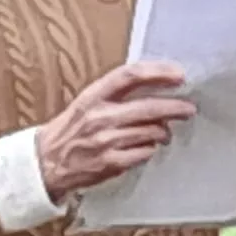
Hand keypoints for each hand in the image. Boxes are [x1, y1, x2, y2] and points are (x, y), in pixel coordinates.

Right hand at [36, 62, 196, 202]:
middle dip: (175, 107)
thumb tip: (154, 89)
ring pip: (151, 132)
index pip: (130, 75)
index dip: (158, 73)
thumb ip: (115, 94)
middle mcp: (100, 116)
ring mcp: (106, 140)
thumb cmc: (70, 130)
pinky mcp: (111, 162)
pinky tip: (145, 148)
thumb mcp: (87, 102)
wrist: (46, 161)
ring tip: (164, 133)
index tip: (178, 76)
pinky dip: (150, 150)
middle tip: (189, 108)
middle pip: (148, 107)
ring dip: (163, 132)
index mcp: (94, 95)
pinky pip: (144, 153)